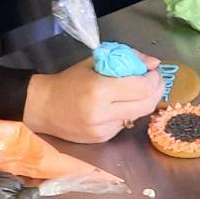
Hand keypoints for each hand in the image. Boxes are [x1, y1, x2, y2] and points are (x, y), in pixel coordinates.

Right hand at [22, 56, 161, 143]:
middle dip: (156, 90)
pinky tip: (122, 104)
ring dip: (146, 101)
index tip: (152, 71)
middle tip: (154, 80)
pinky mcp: (102, 139)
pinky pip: (126, 124)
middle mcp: (103, 113)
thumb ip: (125, 59)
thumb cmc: (68, 81)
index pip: (142, 87)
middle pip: (147, 104)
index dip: (153, 78)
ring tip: (140, 90)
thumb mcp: (94, 62)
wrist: (43, 107)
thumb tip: (153, 63)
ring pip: (139, 116)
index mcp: (100, 90)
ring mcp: (103, 129)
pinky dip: (130, 112)